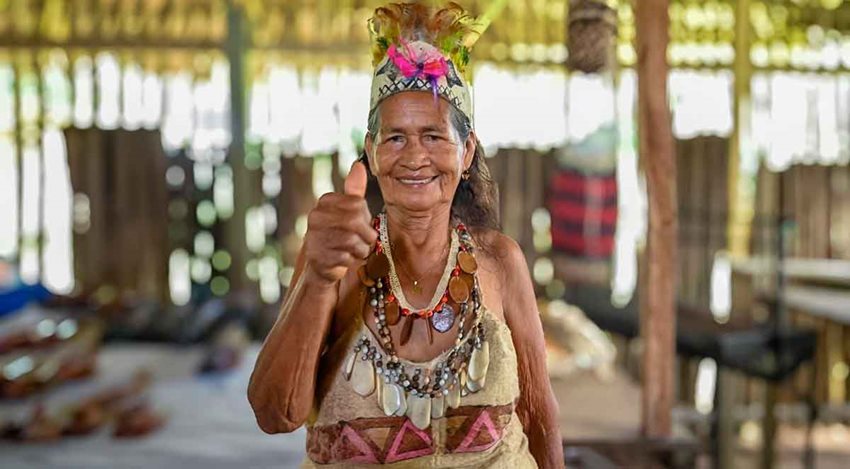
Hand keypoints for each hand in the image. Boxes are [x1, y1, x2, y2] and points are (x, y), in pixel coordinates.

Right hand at [302, 162, 377, 285]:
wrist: (323, 266)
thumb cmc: (341, 236)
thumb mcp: (350, 211)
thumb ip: (354, 190)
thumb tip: (359, 165)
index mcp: (325, 201)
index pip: (357, 204)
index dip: (365, 218)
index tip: (361, 225)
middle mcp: (316, 216)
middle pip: (355, 221)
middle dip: (366, 235)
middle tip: (364, 241)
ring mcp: (314, 236)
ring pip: (352, 240)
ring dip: (360, 249)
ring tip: (355, 251)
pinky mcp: (317, 256)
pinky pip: (346, 257)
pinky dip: (351, 261)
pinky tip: (345, 260)